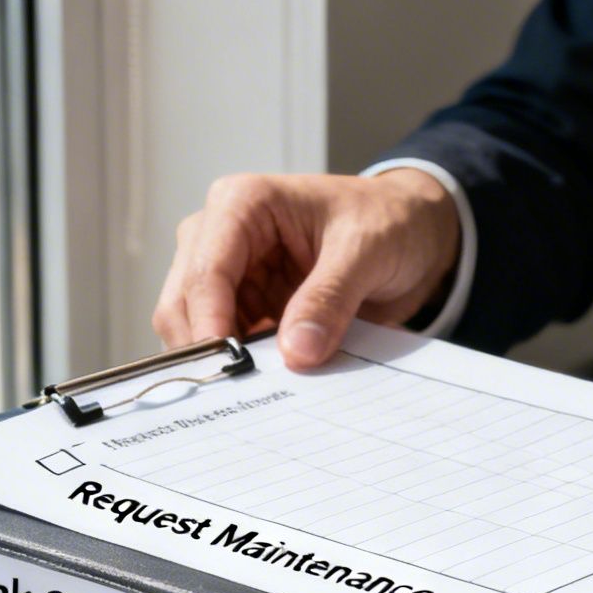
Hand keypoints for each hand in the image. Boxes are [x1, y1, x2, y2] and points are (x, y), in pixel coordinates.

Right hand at [152, 170, 460, 369]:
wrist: (409, 234)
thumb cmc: (385, 220)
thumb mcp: (366, 251)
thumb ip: (330, 298)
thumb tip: (296, 352)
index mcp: (241, 203)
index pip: (206, 271)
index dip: (210, 323)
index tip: (232, 367)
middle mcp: (219, 235)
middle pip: (183, 304)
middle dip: (208, 347)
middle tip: (244, 388)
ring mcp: (227, 273)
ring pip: (194, 330)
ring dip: (223, 361)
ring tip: (263, 386)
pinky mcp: (241, 306)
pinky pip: (224, 345)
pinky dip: (240, 366)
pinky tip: (269, 381)